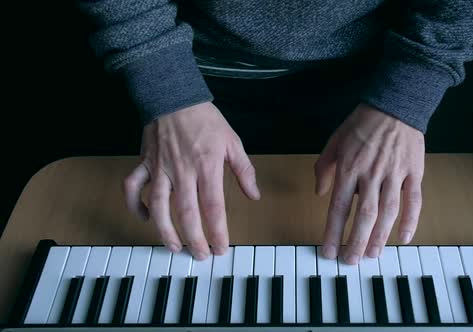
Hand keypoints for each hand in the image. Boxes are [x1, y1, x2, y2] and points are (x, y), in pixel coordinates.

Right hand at [123, 102, 260, 259]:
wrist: (174, 95)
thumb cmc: (205, 119)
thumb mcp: (233, 141)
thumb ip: (244, 170)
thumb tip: (254, 195)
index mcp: (207, 166)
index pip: (213, 207)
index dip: (217, 231)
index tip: (221, 249)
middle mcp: (182, 171)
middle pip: (186, 213)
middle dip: (194, 239)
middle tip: (200, 256)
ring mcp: (160, 168)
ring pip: (158, 206)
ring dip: (164, 230)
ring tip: (174, 247)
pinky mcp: (144, 162)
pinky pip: (132, 187)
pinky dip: (134, 205)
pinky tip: (144, 218)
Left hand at [315, 103, 424, 263]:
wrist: (394, 103)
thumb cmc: (362, 123)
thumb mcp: (335, 140)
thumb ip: (324, 167)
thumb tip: (319, 193)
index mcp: (349, 168)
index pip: (339, 207)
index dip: (333, 232)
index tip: (328, 251)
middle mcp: (371, 174)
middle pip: (363, 215)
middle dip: (355, 242)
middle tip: (351, 261)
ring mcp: (394, 174)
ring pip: (388, 212)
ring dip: (380, 236)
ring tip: (372, 255)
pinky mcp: (413, 172)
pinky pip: (414, 200)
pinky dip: (411, 221)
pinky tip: (404, 238)